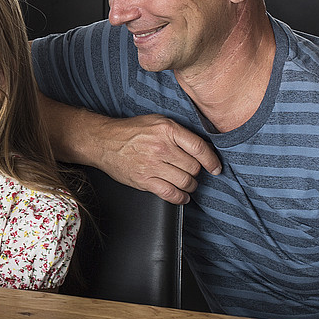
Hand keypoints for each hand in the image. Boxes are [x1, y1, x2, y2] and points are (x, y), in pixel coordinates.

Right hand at [88, 113, 220, 203]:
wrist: (103, 141)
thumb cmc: (130, 131)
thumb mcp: (156, 121)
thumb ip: (178, 132)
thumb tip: (200, 147)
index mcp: (167, 130)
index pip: (199, 148)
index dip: (212, 161)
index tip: (215, 168)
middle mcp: (161, 147)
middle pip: (193, 167)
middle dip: (197, 173)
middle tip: (193, 173)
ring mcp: (152, 165)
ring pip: (185, 182)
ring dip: (190, 186)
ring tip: (188, 184)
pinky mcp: (144, 180)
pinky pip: (170, 193)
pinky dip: (180, 198)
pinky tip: (182, 196)